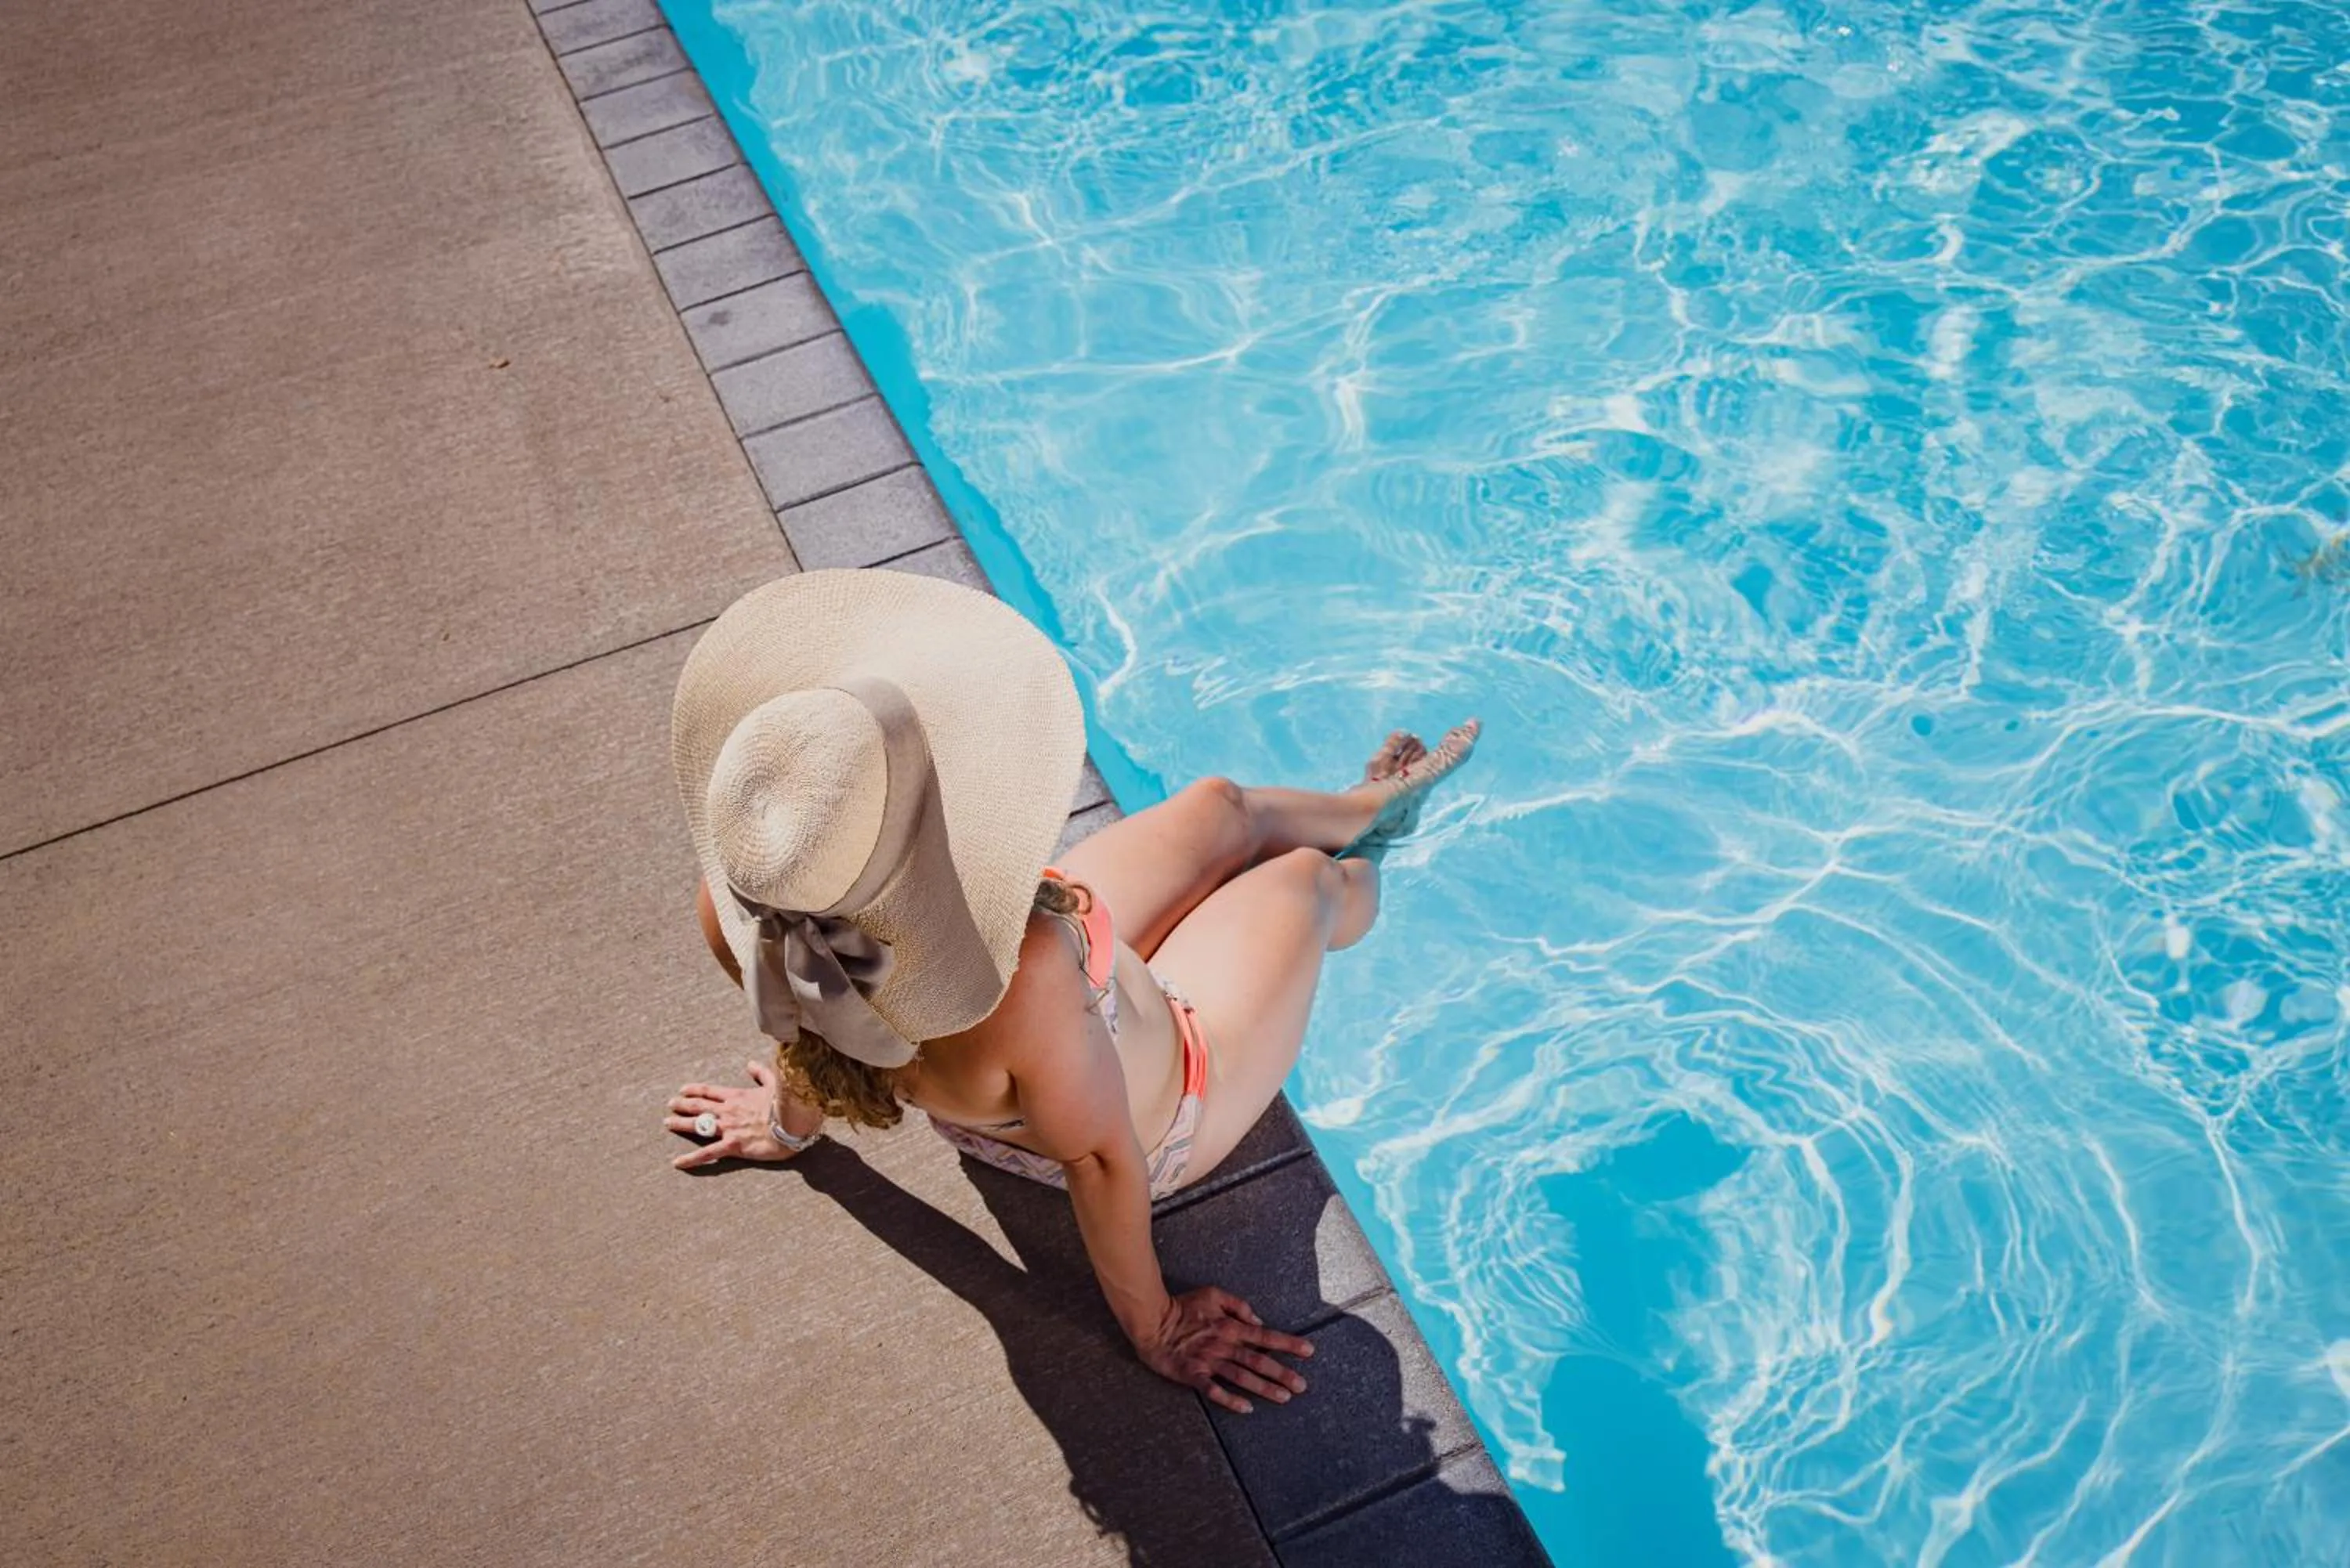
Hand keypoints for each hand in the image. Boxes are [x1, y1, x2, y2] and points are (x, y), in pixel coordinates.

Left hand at [666, 1060, 812, 1169]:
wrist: (794, 1123)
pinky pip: (707, 1154)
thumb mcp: (774, 1083)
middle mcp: (728, 1111)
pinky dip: (691, 1159)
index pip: (710, 1091)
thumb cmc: (787, 1103)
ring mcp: (728, 1128)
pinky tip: (676, 1163)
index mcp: (737, 1096)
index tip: (683, 1090)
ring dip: (681, 1124)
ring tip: (667, 1123)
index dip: (694, 1090)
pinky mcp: (732, 1146)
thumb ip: (761, 1073)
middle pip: (699, 1106)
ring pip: (698, 1126)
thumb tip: (751, 1064)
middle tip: (670, 1104)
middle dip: (682, 1104)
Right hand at [1133, 1287, 1313, 1413]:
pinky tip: (1246, 1409)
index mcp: (1230, 1327)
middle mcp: (1223, 1345)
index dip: (1288, 1344)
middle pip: (1258, 1360)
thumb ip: (1238, 1306)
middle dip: (1282, 1373)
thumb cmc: (1183, 1306)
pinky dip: (1230, 1399)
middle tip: (1302, 1386)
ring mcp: (1208, 1361)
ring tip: (1283, 1398)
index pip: (1265, 1336)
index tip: (1309, 1351)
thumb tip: (1258, 1320)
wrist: (1151, 1320)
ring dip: (1263, 1388)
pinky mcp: (1192, 1375)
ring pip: (1241, 1377)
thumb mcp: (1213, 1294)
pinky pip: (1213, 1390)